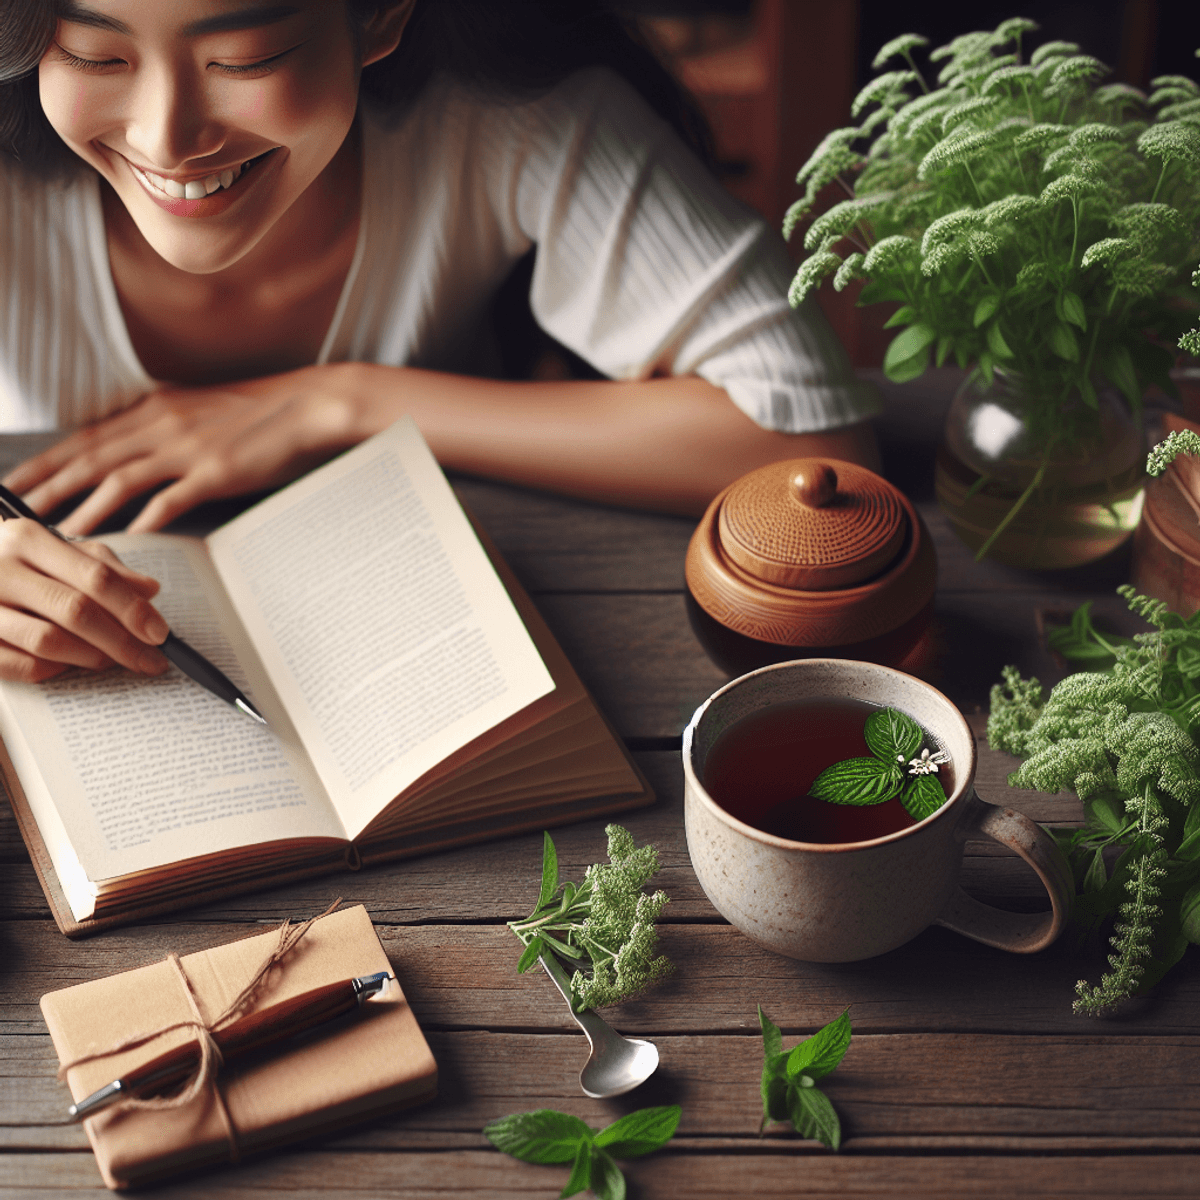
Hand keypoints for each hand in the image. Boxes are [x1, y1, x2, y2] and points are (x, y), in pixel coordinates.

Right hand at [0, 519, 170, 682]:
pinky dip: (54, 670)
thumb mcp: (57, 551)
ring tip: (114, 661)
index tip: (160, 633)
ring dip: (92, 657)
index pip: (95, 577)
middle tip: (151, 660)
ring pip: (49, 641)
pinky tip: (70, 665)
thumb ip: (102, 567)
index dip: (133, 609)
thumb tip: (150, 590)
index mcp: (27, 539)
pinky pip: (22, 665)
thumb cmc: (16, 562)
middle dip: (122, 641)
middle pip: (76, 611)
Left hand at [2, 366, 361, 534]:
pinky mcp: (216, 471)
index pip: (86, 437)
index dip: (46, 461)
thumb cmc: (265, 411)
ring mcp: (187, 448)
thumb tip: (142, 452)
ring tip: (54, 533)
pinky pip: (170, 500)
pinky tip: (125, 541)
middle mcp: (162, 425)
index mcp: (157, 409)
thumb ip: (169, 429)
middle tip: (10, 509)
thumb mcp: (204, 412)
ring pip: (119, 480)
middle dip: (45, 485)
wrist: (311, 404)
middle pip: (89, 458)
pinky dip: (144, 521)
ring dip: (83, 508)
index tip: (14, 481)